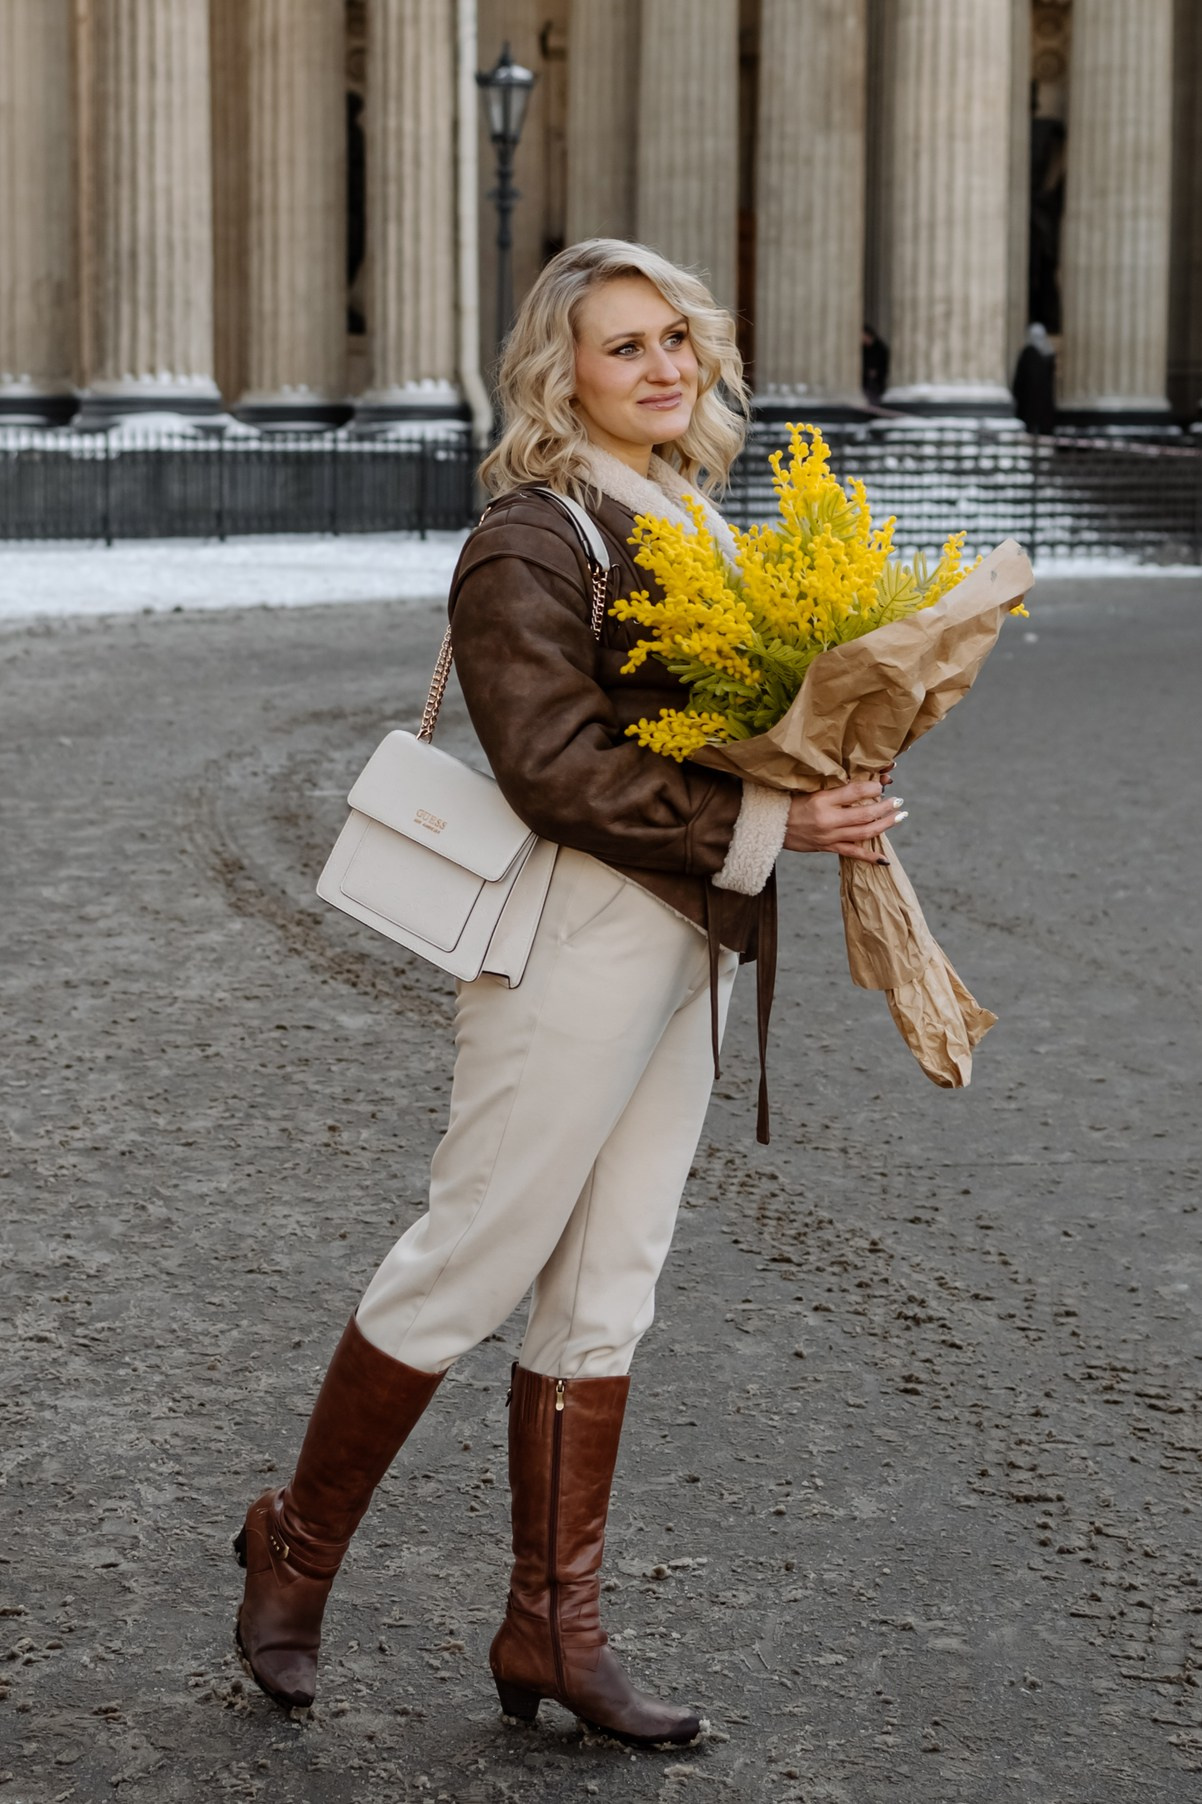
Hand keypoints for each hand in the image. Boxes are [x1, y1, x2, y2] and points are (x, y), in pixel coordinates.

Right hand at [783, 772, 905, 863]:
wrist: (772, 826)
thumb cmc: (790, 802)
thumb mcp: (809, 789)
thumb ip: (833, 787)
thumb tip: (860, 780)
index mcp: (821, 800)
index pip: (854, 792)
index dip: (873, 787)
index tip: (882, 785)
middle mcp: (828, 819)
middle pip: (865, 814)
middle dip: (886, 807)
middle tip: (898, 801)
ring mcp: (829, 836)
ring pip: (864, 833)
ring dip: (885, 825)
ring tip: (899, 817)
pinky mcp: (827, 847)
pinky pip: (852, 853)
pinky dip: (869, 857)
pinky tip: (884, 859)